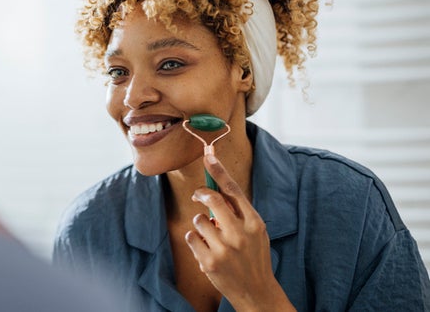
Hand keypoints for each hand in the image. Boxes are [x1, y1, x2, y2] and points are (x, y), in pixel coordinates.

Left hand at [184, 154, 294, 311]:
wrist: (257, 292)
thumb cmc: (254, 257)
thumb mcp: (256, 232)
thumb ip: (239, 213)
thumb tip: (216, 190)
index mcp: (254, 222)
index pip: (234, 190)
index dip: (219, 171)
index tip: (208, 156)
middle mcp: (240, 233)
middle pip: (213, 200)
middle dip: (201, 194)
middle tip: (197, 196)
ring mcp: (224, 248)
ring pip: (198, 219)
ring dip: (200, 223)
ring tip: (210, 236)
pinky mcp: (210, 261)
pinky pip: (191, 237)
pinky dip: (195, 240)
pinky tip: (206, 249)